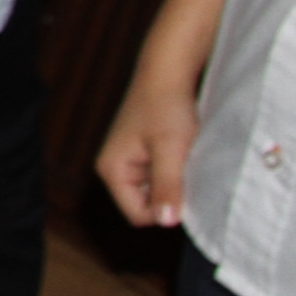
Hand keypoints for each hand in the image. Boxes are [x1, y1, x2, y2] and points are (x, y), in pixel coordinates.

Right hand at [95, 76, 198, 230]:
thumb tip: (166, 223)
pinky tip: (182, 152)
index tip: (184, 183)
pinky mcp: (142, 157)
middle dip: (169, 193)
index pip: (139, 216)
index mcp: (111, 170)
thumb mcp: (170, 148)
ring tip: (182, 156)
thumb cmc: (166, 105)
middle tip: (184, 166)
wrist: (168, 72)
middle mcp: (115, 170)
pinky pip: (161, 180)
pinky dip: (176, 171)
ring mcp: (128, 164)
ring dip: (175, 181)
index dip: (165, 208)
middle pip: (147, 207)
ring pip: (156, 193)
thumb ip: (166, 186)